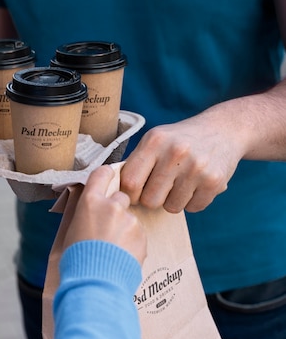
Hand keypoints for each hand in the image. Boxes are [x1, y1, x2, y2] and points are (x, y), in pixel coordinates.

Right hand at [64, 166, 146, 264]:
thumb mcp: (70, 231)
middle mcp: (112, 206)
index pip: (101, 174)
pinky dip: (132, 243)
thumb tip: (85, 207)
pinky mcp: (142, 236)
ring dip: (124, 229)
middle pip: (120, 197)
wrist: (94, 283)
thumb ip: (81, 214)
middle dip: (116, 209)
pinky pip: (138, 235)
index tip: (107, 178)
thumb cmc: (76, 260)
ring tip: (112, 250)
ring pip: (130, 219)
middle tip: (107, 228)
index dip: (105, 175)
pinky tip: (121, 257)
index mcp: (90, 202)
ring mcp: (130, 220)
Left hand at [120, 114, 242, 212]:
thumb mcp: (155, 140)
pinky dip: (192, 202)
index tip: (135, 193)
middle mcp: (175, 152)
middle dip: (152, 199)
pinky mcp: (214, 181)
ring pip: (171, 207)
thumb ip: (135, 163)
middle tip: (160, 188)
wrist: (224, 130)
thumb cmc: (179, 140)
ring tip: (179, 184)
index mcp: (154, 141)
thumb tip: (114, 192)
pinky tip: (195, 186)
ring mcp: (196, 167)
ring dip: (173, 201)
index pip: (130, 182)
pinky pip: (193, 208)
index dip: (129, 194)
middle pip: (150, 200)